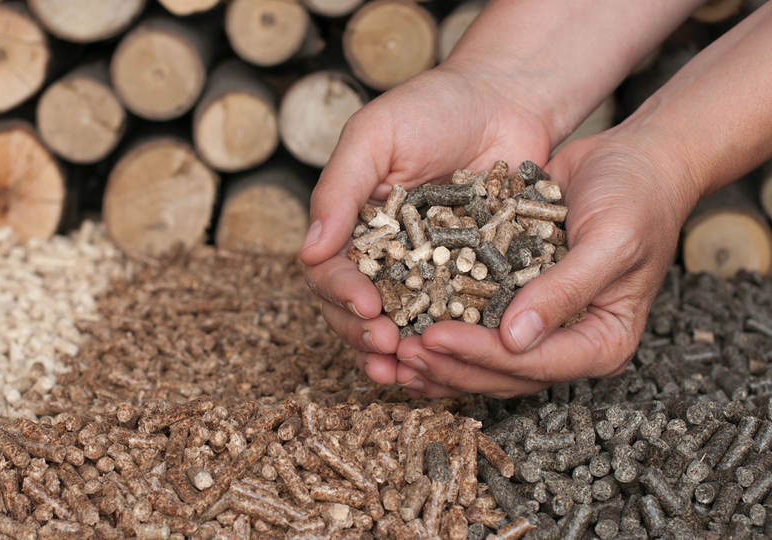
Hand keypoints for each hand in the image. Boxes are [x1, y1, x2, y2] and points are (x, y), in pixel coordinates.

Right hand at [299, 62, 553, 395]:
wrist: (507, 100)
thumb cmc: (433, 107)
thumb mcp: (375, 136)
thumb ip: (340, 190)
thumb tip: (308, 251)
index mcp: (350, 225)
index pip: (328, 271)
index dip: (341, 294)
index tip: (368, 307)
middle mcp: (380, 254)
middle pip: (354, 310)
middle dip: (363, 334)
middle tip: (387, 347)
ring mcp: (424, 270)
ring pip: (397, 325)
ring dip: (395, 355)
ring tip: (406, 375)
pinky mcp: (467, 280)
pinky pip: (447, 320)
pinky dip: (442, 347)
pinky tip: (446, 366)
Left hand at [395, 131, 698, 397]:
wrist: (636, 160)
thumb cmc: (636, 197)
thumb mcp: (610, 241)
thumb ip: (565, 290)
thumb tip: (515, 339)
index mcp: (603, 342)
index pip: (533, 364)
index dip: (479, 356)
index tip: (431, 337)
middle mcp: (570, 342)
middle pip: (503, 373)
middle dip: (449, 365)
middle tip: (398, 351)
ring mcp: (542, 326)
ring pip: (484, 360)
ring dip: (439, 359)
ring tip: (391, 349)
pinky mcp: (516, 302)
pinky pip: (476, 326)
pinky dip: (442, 328)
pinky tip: (404, 324)